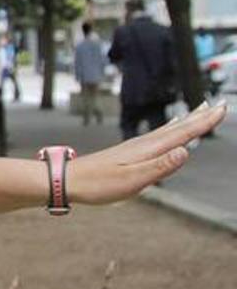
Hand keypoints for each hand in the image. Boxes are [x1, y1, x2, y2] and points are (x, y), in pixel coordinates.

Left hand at [70, 101, 225, 204]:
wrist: (68, 180)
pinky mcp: (129, 152)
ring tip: (202, 111)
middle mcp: (143, 144)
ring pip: (169, 130)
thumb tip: (186, 150)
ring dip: (188, 120)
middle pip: (178, 127)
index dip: (203, 122)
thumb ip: (159, 167)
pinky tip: (170, 126)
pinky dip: (170, 128)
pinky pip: (158, 136)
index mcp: (147, 149)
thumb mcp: (132, 180)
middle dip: (200, 117)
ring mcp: (136, 147)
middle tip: (220, 105)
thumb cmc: (97, 184)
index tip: (222, 109)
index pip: (182, 133)